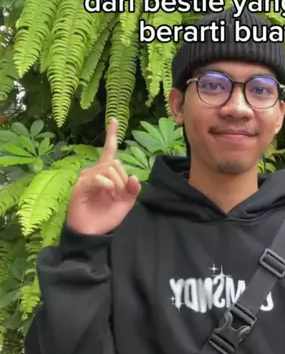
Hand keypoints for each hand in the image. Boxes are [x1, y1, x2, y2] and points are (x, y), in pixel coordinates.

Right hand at [66, 119, 141, 234]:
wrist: (93, 232)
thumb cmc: (107, 215)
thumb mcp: (126, 203)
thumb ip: (133, 189)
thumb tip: (134, 177)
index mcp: (106, 173)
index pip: (109, 151)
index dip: (112, 135)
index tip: (114, 120)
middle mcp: (95, 171)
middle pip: (116, 163)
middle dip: (123, 179)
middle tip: (120, 195)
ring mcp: (86, 177)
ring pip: (110, 169)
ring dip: (117, 184)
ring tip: (112, 197)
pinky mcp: (81, 185)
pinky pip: (100, 178)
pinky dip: (108, 186)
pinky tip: (108, 194)